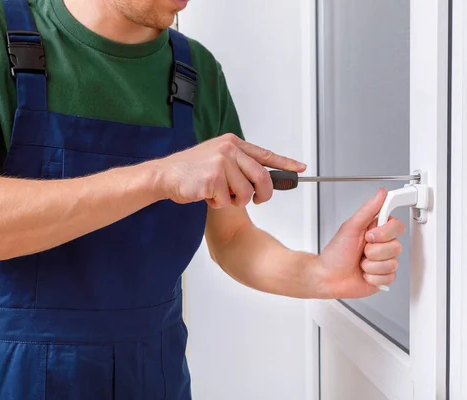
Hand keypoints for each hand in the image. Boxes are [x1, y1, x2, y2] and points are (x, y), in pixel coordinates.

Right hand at [152, 133, 305, 207]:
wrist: (166, 175)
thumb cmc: (191, 170)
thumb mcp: (217, 157)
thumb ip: (239, 164)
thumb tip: (264, 179)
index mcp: (233, 143)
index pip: (265, 154)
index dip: (285, 163)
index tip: (300, 168)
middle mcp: (229, 150)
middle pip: (262, 178)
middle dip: (262, 195)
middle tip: (258, 200)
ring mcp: (221, 163)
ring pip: (246, 194)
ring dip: (234, 201)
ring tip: (218, 194)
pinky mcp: (213, 179)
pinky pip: (228, 201)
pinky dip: (219, 204)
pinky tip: (206, 195)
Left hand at [316, 188, 405, 298]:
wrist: (328, 278)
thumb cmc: (335, 254)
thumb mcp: (350, 227)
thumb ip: (368, 210)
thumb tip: (381, 193)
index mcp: (375, 230)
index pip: (397, 226)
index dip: (384, 233)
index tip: (369, 235)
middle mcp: (381, 245)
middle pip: (396, 246)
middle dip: (374, 251)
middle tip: (361, 251)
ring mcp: (383, 261)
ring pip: (392, 262)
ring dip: (371, 264)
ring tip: (360, 263)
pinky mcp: (384, 277)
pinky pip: (389, 277)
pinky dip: (372, 276)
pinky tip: (363, 273)